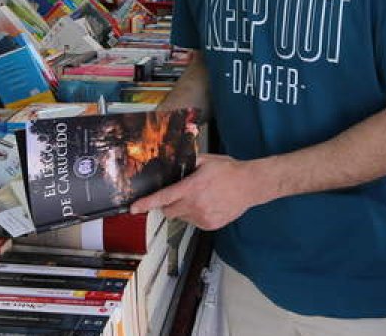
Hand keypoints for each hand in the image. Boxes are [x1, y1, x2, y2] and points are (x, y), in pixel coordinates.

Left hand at [129, 154, 263, 229]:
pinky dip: (196, 215)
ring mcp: (203, 217)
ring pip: (182, 217)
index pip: (163, 198)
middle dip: (168, 204)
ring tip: (201, 198)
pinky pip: (194, 222)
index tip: (134, 208)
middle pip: (168, 211)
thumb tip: (173, 163)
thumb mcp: (206, 161)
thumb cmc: (230, 171)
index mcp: (192, 188)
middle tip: (179, 195)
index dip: (146, 203)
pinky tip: (208, 204)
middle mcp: (195, 205)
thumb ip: (187, 162)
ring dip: (184, 209)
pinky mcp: (210, 225)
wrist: (251, 185)